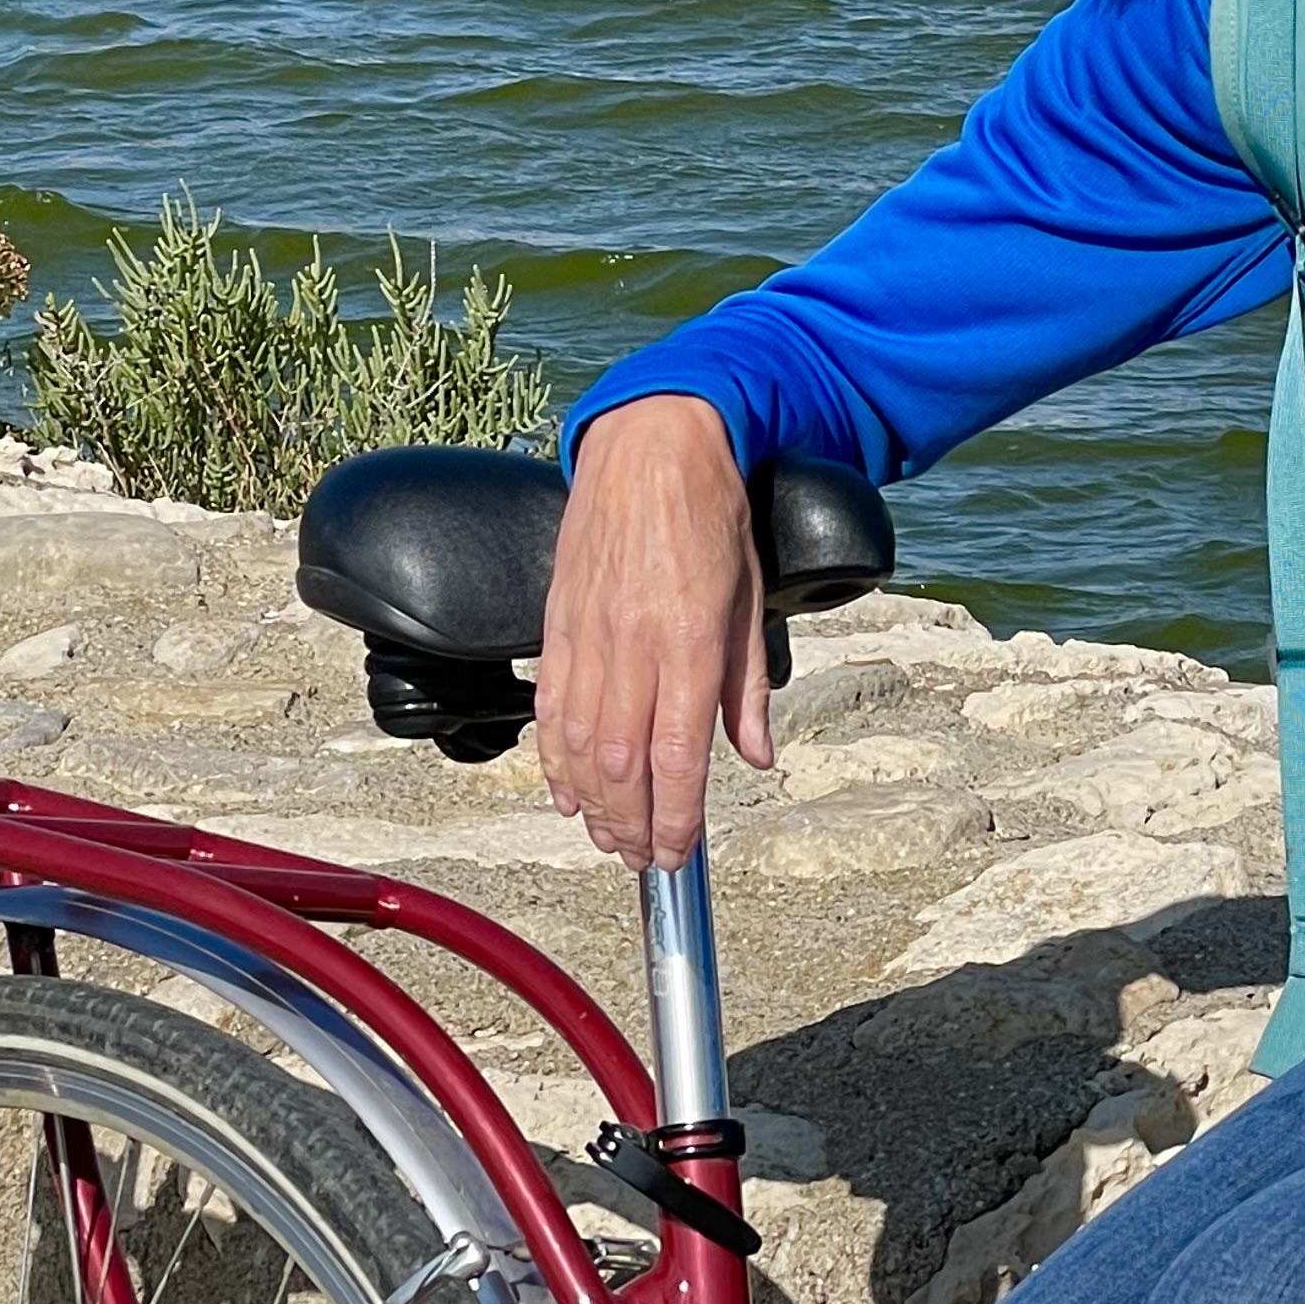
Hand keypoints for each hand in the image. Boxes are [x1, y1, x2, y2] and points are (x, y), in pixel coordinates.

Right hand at [533, 394, 769, 867]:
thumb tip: (755, 756)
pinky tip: (565, 788)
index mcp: (690, 641)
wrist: (651, 444)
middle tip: (639, 858)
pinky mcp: (557, 621)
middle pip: (622, 764)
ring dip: (591, 803)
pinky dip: (553, 757)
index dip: (675, 818)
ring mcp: (588, 634)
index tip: (676, 854)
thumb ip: (749, 684)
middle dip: (630, 824)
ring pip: (579, 744)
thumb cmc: (710, 513)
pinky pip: (549, 705)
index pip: (678, 756)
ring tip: (606, 836)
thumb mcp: (752, 597)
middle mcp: (634, 645)